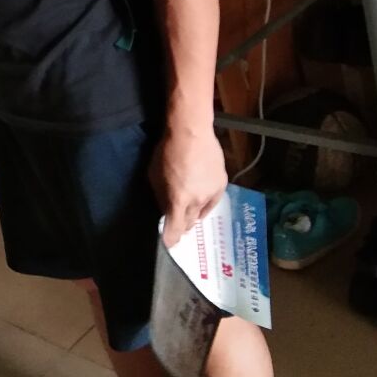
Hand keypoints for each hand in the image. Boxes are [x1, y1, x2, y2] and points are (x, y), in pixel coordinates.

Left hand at [150, 122, 227, 247]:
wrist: (192, 132)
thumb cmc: (167, 151)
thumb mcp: (154, 175)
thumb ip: (160, 196)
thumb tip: (165, 210)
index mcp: (178, 200)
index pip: (175, 229)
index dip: (170, 239)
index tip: (168, 244)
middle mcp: (197, 201)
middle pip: (189, 223)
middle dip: (181, 227)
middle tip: (175, 226)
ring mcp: (212, 194)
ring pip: (202, 214)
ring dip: (193, 215)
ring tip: (187, 213)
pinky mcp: (222, 185)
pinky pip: (213, 202)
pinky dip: (205, 204)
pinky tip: (200, 201)